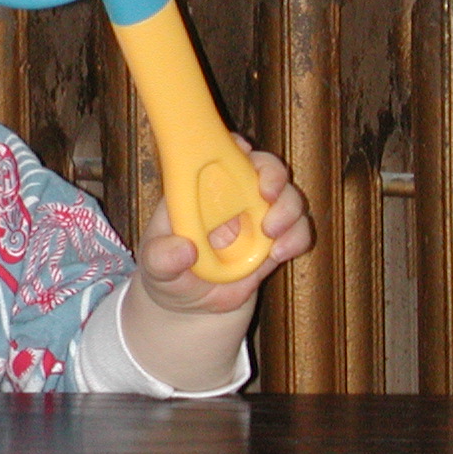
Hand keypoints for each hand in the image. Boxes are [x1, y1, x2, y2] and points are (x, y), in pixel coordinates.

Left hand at [135, 139, 311, 315]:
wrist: (193, 308)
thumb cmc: (168, 275)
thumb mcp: (155, 266)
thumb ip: (163, 257)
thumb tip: (184, 249)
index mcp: (201, 190)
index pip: (220, 153)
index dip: (233, 145)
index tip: (242, 149)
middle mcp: (233, 197)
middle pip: (263, 167)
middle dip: (272, 174)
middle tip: (268, 194)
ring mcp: (257, 217)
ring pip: (288, 196)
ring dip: (288, 209)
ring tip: (271, 234)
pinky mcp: (276, 242)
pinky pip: (298, 231)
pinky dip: (297, 237)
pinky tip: (280, 253)